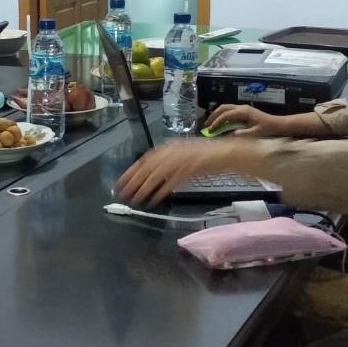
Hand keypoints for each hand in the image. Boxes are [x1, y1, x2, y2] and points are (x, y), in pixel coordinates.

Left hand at [116, 140, 261, 206]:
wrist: (226, 153)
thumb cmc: (203, 157)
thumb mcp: (181, 156)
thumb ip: (166, 164)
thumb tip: (149, 175)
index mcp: (169, 146)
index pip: (145, 159)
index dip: (132, 170)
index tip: (121, 181)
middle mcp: (173, 151)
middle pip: (148, 166)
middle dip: (134, 180)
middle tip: (122, 193)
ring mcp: (182, 158)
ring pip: (157, 174)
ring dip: (144, 187)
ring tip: (135, 199)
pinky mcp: (191, 168)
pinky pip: (172, 181)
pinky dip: (162, 191)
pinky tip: (154, 200)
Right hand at [203, 104, 289, 137]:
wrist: (278, 125)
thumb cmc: (268, 129)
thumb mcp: (254, 134)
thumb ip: (241, 134)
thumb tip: (228, 135)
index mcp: (243, 112)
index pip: (225, 115)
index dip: (216, 122)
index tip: (210, 130)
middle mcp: (242, 107)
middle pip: (223, 108)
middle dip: (213, 116)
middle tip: (206, 125)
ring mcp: (243, 108)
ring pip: (226, 108)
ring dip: (217, 114)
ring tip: (211, 123)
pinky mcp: (245, 111)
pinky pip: (230, 111)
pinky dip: (223, 115)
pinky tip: (221, 123)